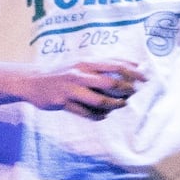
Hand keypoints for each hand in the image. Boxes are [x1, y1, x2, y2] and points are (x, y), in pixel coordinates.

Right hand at [34, 59, 148, 118]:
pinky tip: (104, 114)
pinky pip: (87, 113)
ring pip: (100, 101)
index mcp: (86, 63)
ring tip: (120, 104)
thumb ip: (105, 65)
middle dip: (126, 90)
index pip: (116, 65)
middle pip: (111, 83)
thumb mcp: (82, 64)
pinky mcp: (63, 103)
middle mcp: (80, 74)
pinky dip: (99, 115)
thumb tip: (135, 65)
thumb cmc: (63, 72)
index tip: (146, 79)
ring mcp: (71, 89)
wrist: (33, 81)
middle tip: (133, 93)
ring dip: (114, 105)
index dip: (133, 73)